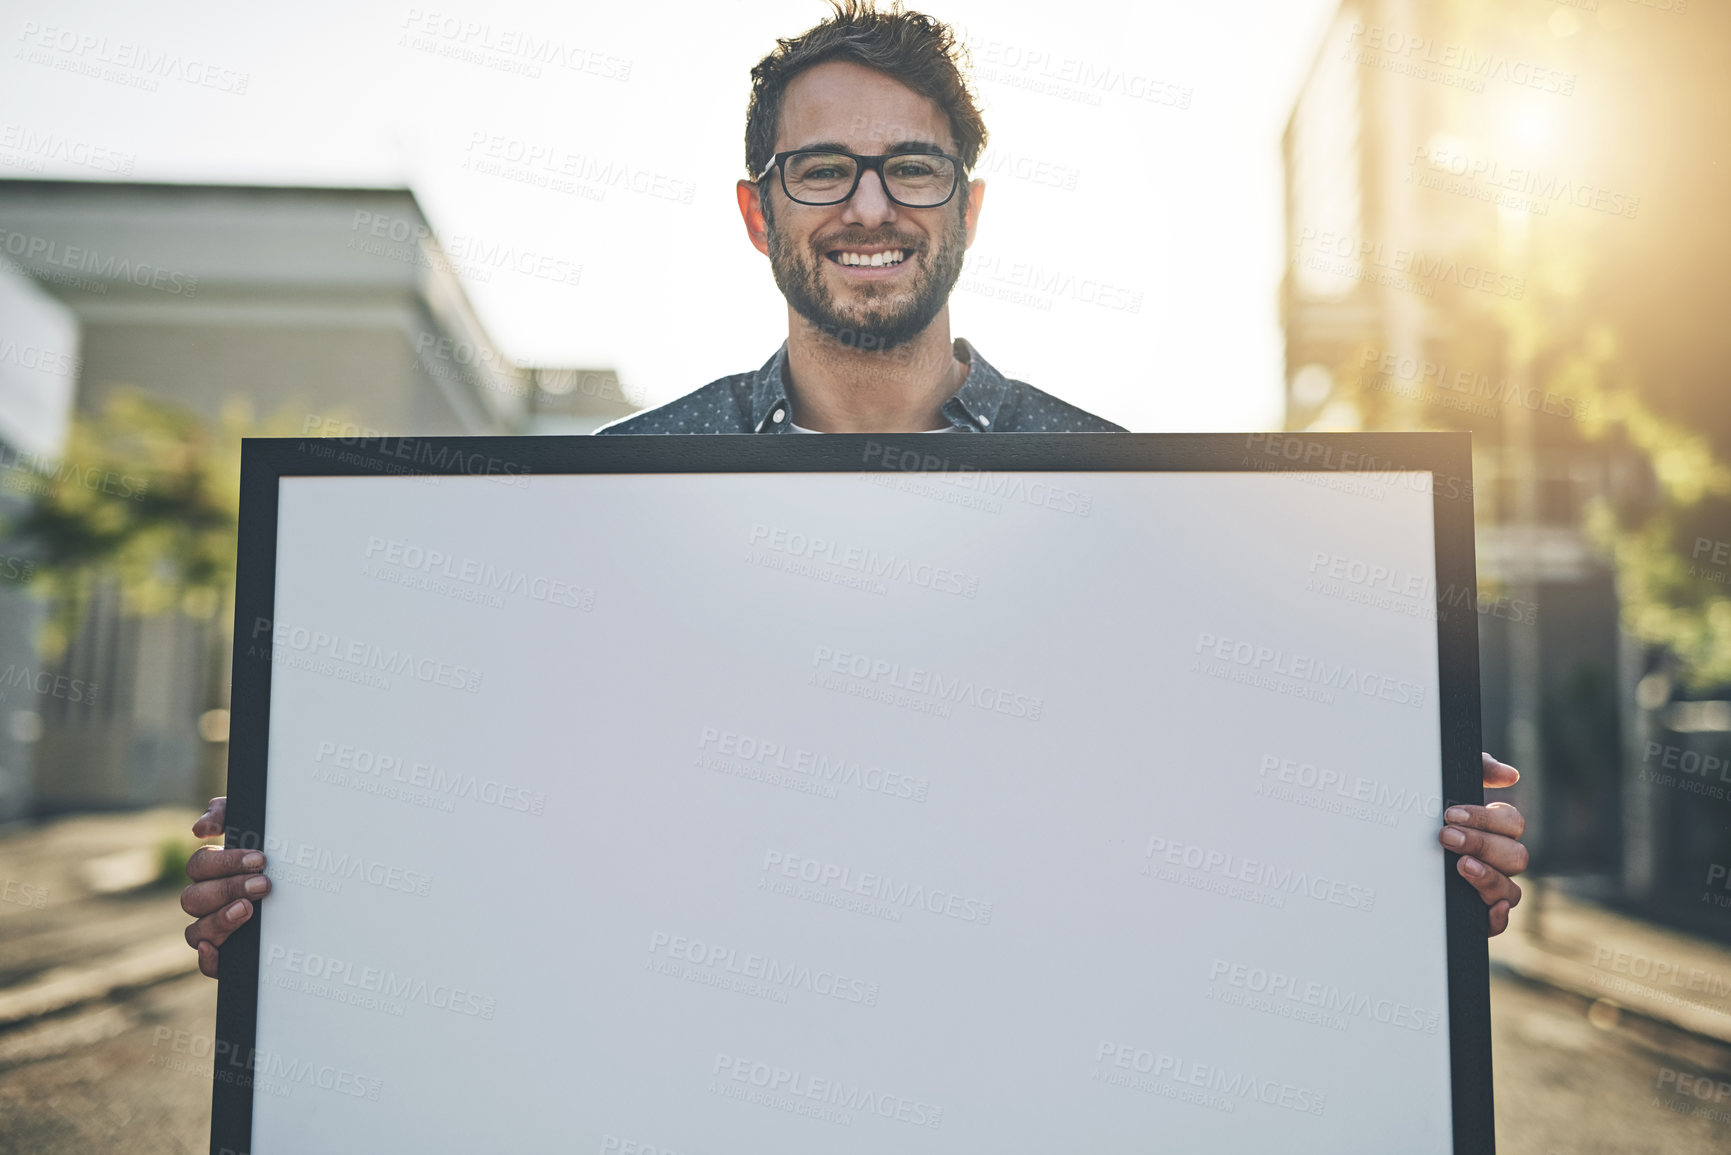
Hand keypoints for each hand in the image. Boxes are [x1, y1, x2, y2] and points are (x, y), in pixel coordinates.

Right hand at [181, 796, 269, 977]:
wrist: (317, 885)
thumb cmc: (284, 853)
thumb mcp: (264, 826)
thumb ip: (229, 813)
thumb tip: (200, 827)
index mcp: (214, 870)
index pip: (200, 865)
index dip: (225, 863)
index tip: (260, 859)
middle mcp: (209, 901)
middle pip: (193, 897)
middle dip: (228, 888)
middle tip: (264, 884)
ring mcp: (216, 929)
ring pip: (195, 930)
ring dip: (219, 920)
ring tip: (248, 909)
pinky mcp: (229, 955)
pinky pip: (207, 964)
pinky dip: (207, 958)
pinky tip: (216, 948)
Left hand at [1438, 754, 1526, 935]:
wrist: (1382, 848)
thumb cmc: (1422, 811)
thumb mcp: (1443, 783)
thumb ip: (1477, 769)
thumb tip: (1510, 775)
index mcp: (1494, 829)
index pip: (1512, 823)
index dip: (1486, 819)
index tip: (1450, 814)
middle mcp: (1497, 860)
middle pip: (1516, 856)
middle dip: (1482, 844)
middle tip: (1446, 837)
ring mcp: (1488, 888)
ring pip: (1511, 890)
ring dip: (1489, 877)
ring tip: (1460, 866)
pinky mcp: (1474, 913)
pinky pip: (1499, 923)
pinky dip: (1498, 918)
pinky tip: (1487, 906)